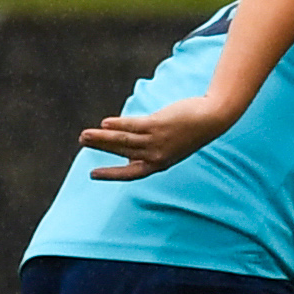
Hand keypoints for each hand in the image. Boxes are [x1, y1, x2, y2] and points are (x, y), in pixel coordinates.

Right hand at [84, 96, 238, 180]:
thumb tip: (129, 155)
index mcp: (159, 164)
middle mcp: (157, 156)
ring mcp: (157, 141)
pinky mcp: (159, 125)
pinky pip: (134, 126)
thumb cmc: (189, 131)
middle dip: (101, 148)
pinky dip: (118, 125)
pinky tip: (105, 123)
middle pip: (122, 154)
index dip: (111, 174)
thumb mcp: (170, 146)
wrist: (212, 119)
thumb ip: (150, 150)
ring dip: (102, 138)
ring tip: (85, 135)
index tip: (92, 175)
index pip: (131, 173)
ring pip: (124, 141)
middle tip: (81, 142)